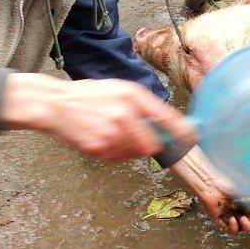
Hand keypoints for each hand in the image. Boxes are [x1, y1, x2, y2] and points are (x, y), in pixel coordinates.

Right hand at [0, 74, 195, 160]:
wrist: (55, 105)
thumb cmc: (91, 95)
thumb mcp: (121, 90)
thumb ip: (145, 106)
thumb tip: (171, 124)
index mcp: (132, 96)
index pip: (166, 117)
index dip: (183, 131)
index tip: (194, 138)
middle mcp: (124, 114)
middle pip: (152, 145)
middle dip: (150, 144)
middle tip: (137, 136)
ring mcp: (110, 134)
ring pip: (135, 154)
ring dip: (131, 148)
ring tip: (114, 133)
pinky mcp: (98, 149)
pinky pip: (118, 158)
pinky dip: (116, 152)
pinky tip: (102, 137)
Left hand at [170, 147, 249, 234]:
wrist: (211, 183)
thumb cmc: (230, 182)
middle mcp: (244, 209)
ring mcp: (234, 216)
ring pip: (246, 229)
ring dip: (247, 226)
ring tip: (242, 218)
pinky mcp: (223, 221)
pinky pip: (232, 232)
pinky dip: (234, 227)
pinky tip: (233, 218)